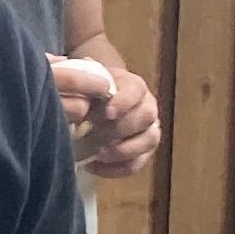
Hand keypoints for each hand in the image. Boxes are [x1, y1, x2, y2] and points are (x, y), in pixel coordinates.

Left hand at [66, 58, 163, 178]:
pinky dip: (117, 169)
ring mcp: (148, 130)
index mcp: (133, 86)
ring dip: (124, 149)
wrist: (91, 107)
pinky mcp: (142, 153)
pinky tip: (95, 166)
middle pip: (147, 116)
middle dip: (121, 127)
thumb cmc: (88, 93)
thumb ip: (84, 73)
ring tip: (98, 153)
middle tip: (96, 133)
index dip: (124, 101)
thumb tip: (85, 64)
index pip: (137, 90)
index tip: (107, 112)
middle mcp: (147, 106)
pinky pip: (137, 164)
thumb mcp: (85, 79)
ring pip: (149, 140)